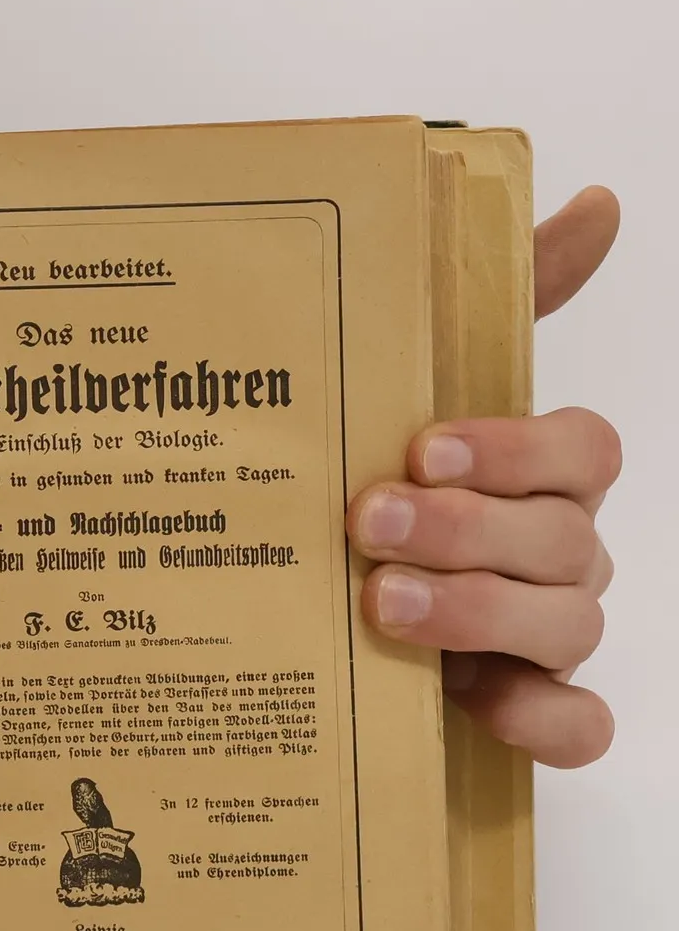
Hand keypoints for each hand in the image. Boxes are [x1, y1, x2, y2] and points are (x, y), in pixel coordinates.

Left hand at [347, 186, 620, 768]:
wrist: (329, 617)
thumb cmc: (392, 496)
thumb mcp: (421, 394)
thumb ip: (505, 301)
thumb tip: (601, 204)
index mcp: (542, 479)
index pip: (580, 449)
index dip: (512, 447)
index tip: (421, 444)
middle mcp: (559, 554)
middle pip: (564, 537)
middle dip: (468, 528)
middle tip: (370, 520)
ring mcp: (548, 637)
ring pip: (568, 625)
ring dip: (477, 611)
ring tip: (379, 603)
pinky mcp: (528, 712)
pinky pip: (579, 727)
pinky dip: (544, 721)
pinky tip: (480, 705)